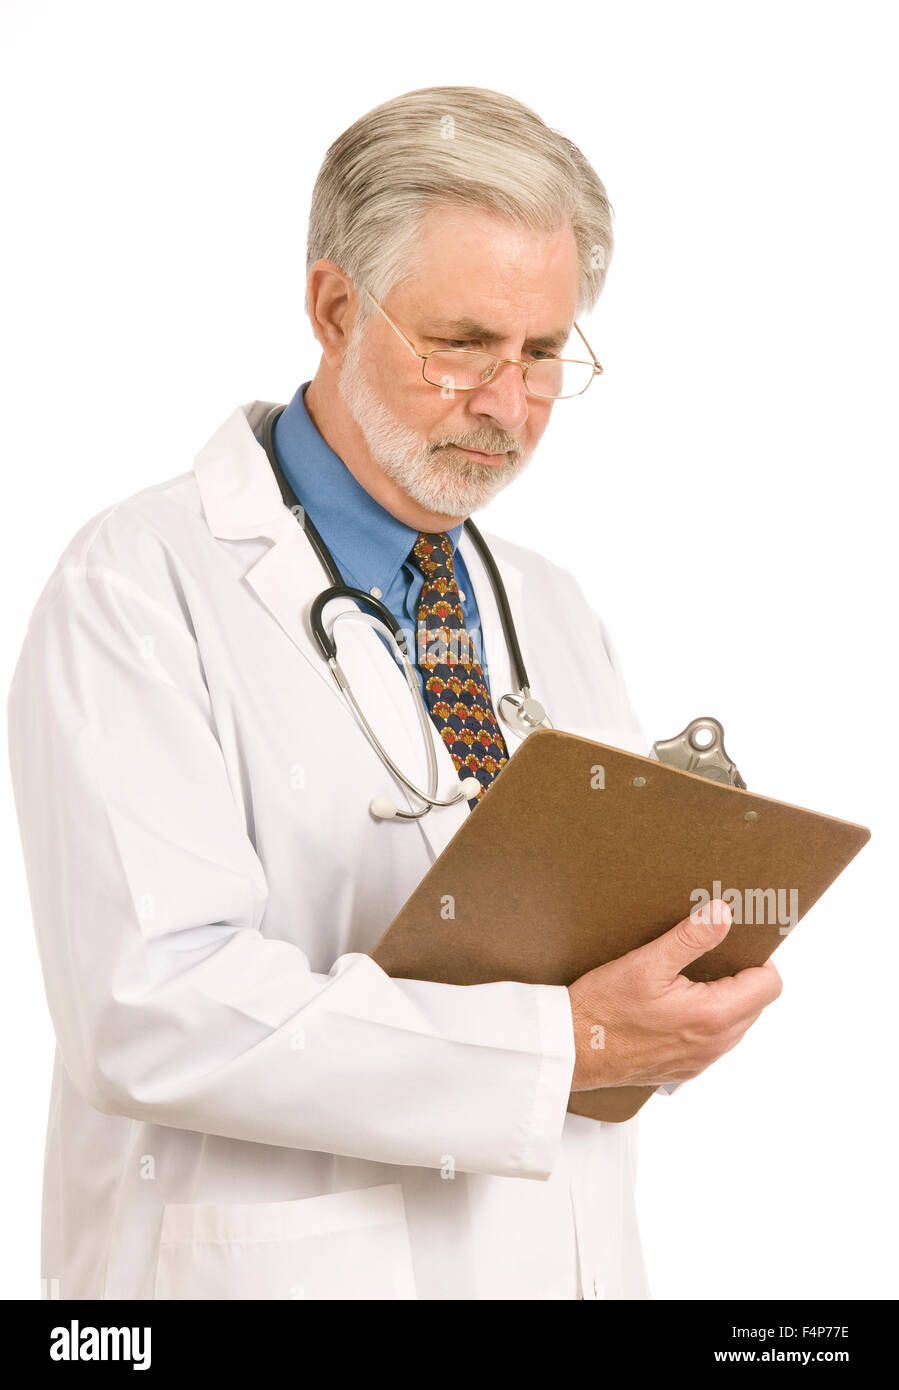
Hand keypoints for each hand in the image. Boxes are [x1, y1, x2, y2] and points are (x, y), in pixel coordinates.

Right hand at [567, 898, 781, 1090]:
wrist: (570, 1050)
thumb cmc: (603, 1008)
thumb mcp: (646, 963)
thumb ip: (691, 937)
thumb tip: (724, 913)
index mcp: (713, 1016)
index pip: (769, 986)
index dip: (759, 960)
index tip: (736, 944)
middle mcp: (714, 1045)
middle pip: (755, 1005)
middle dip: (740, 978)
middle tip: (709, 956)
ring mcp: (700, 1061)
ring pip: (735, 1025)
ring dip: (724, 1000)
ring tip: (689, 980)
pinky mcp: (684, 1070)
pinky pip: (712, 1042)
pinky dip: (705, 1021)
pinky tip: (673, 1006)